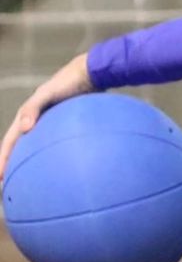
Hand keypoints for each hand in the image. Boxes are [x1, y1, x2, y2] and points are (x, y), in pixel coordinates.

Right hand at [1, 53, 94, 182]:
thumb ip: (34, 108)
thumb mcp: (48, 93)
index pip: (10, 142)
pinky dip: (53, 156)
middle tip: (11, 187)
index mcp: (27, 115)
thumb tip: (24, 129)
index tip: (0, 179)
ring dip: (31, 164)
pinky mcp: (67, 125)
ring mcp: (51, 124)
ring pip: (37, 148)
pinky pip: (56, 144)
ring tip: (33, 182)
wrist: (93, 74)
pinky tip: (63, 169)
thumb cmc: (69, 81)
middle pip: (21, 148)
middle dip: (13, 166)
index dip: (3, 160)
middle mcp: (37, 121)